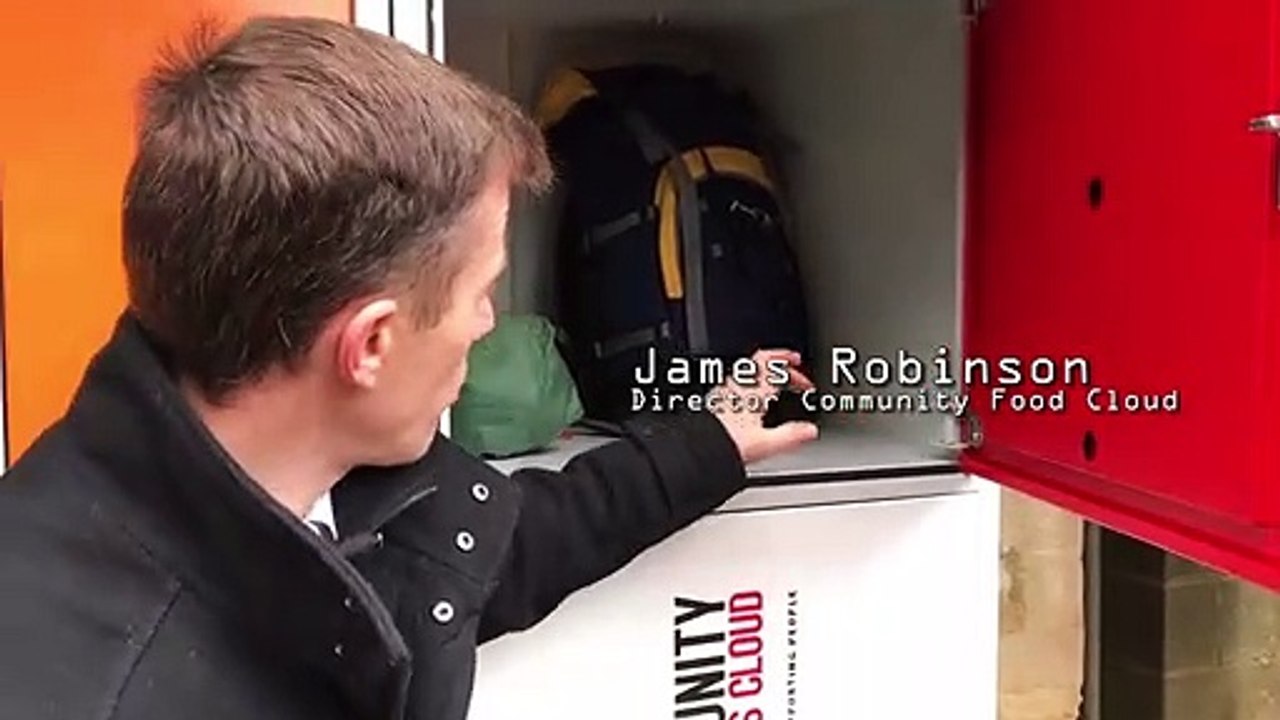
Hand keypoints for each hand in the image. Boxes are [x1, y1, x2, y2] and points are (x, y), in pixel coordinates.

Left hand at [707, 349, 819, 464]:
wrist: (698, 450)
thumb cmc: (724, 444)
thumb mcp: (765, 443)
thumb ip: (790, 435)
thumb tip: (810, 430)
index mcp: (750, 391)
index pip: (771, 363)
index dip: (788, 361)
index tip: (801, 370)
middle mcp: (736, 387)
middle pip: (758, 362)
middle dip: (779, 363)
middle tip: (792, 367)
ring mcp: (724, 394)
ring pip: (747, 372)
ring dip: (765, 373)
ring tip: (777, 381)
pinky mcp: (717, 404)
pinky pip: (737, 385)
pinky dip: (752, 386)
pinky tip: (754, 400)